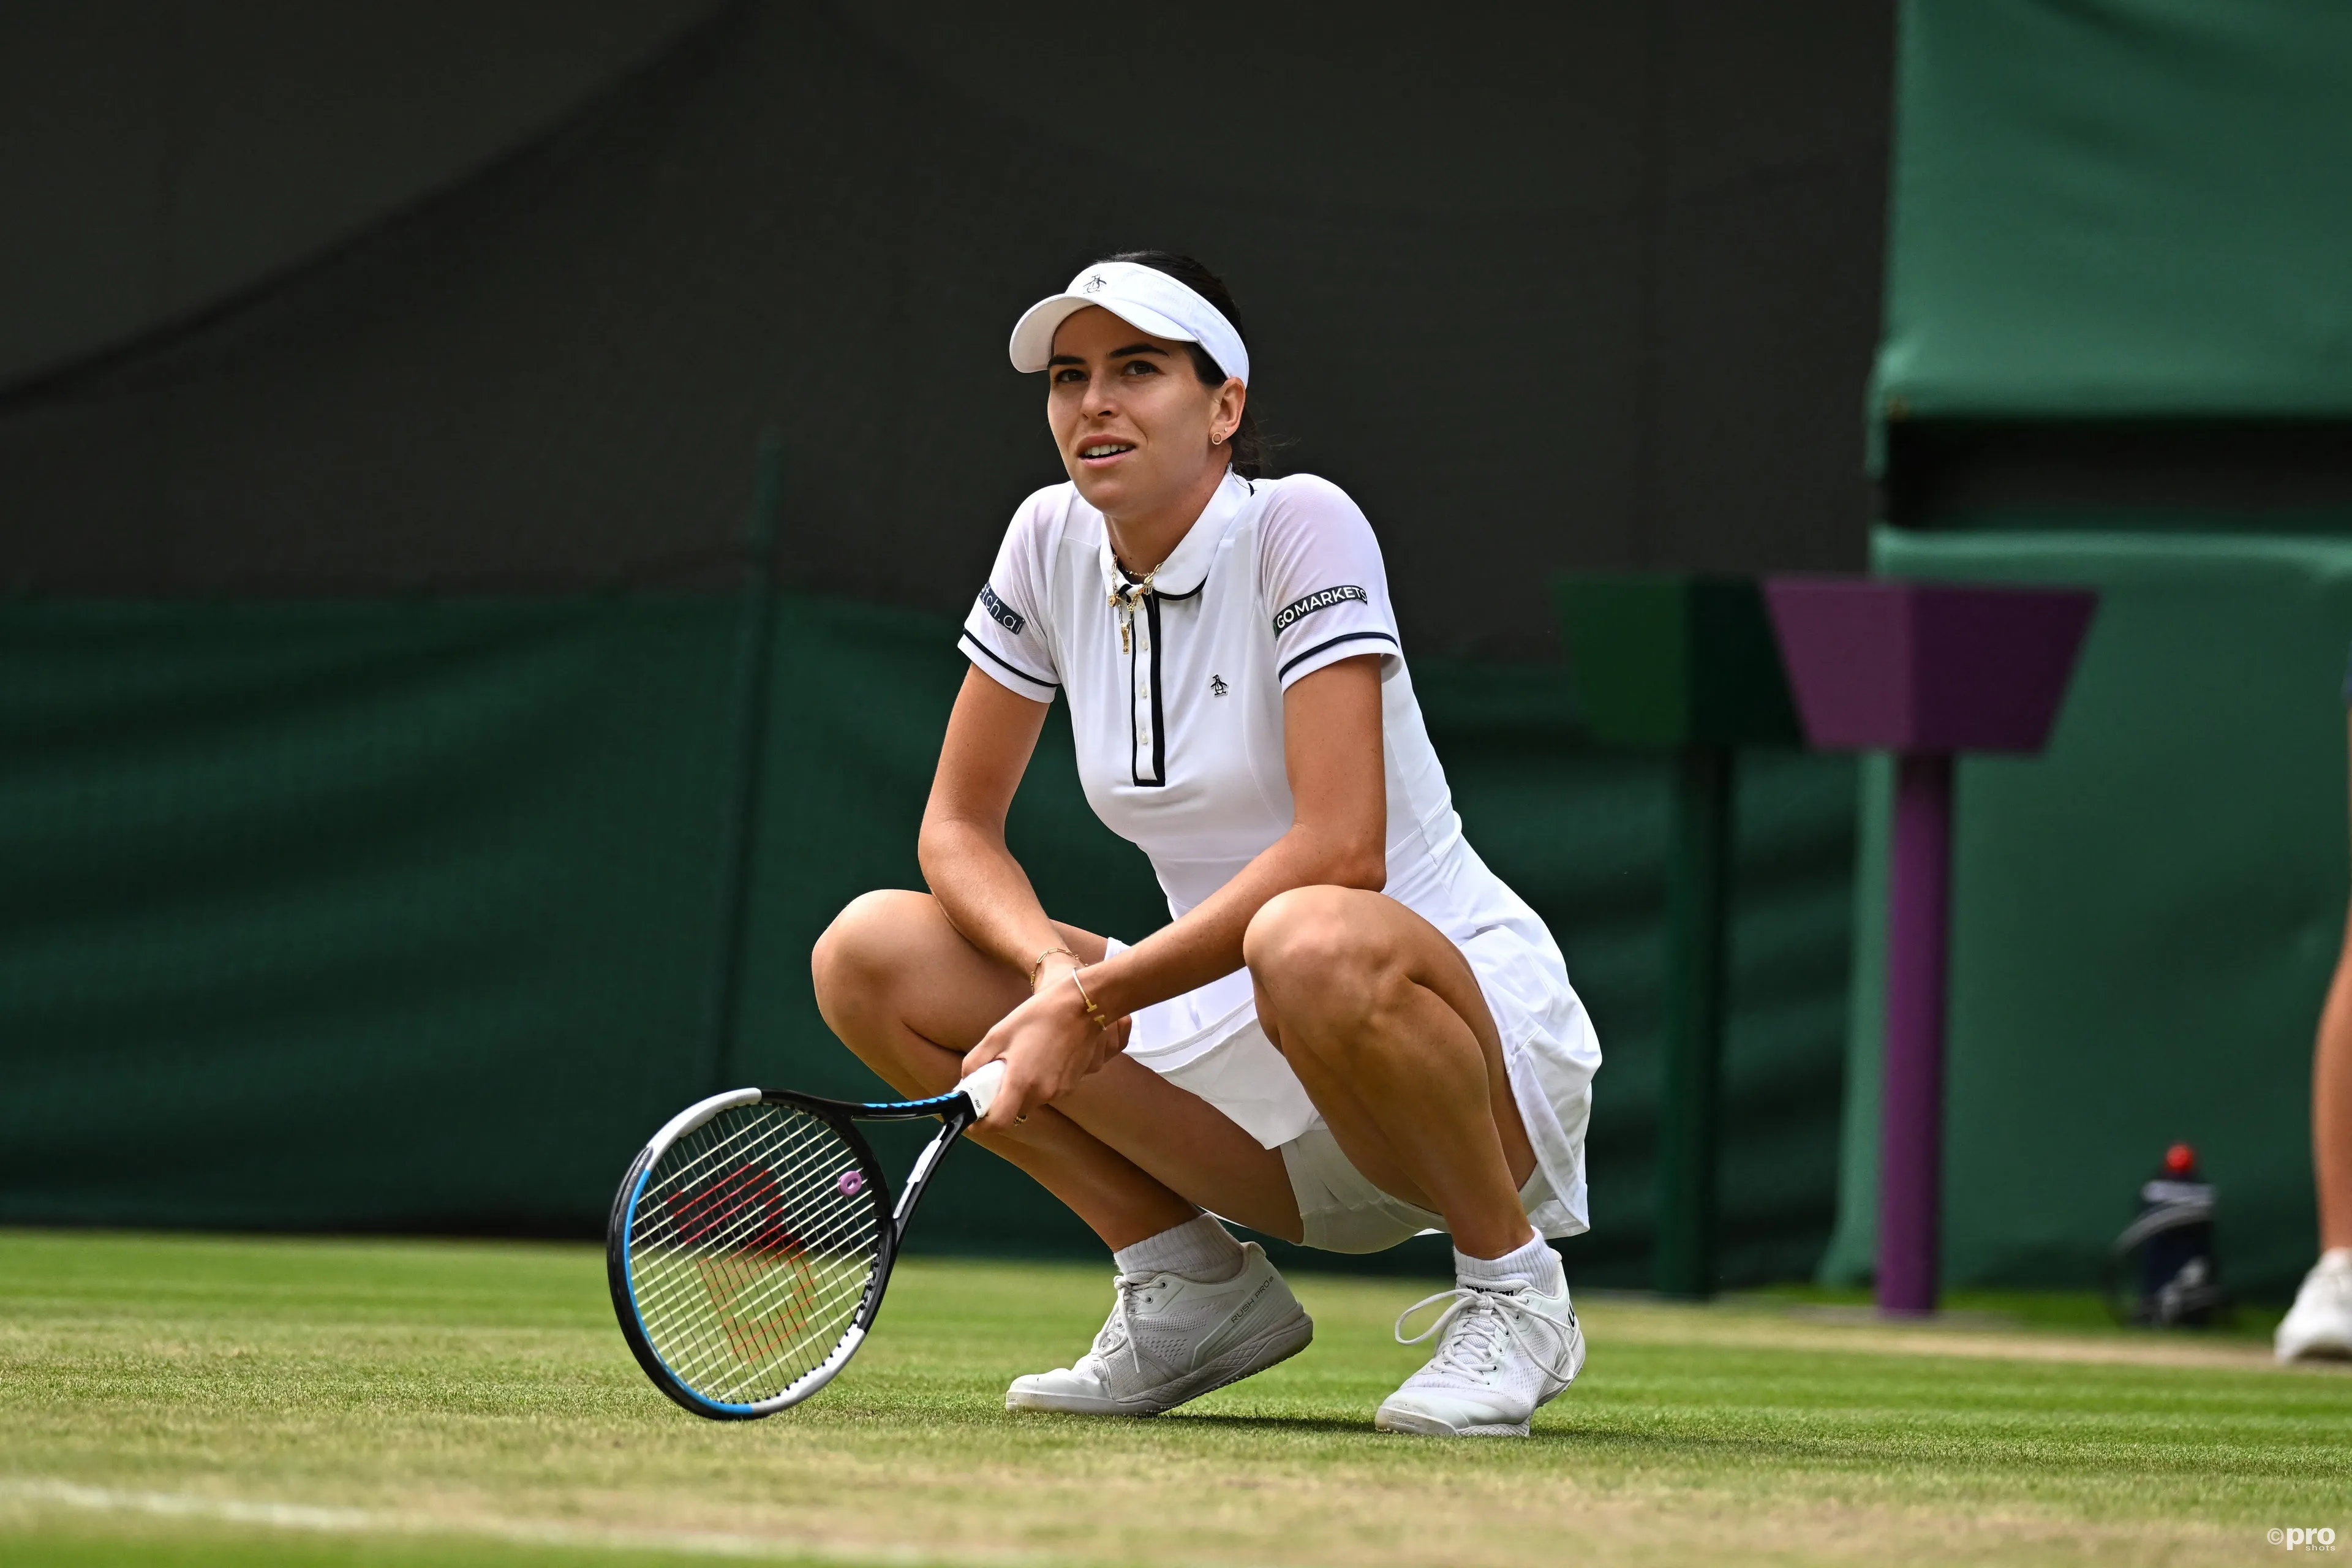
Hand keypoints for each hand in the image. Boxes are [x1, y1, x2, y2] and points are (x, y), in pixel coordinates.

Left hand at [961, 970, 1126, 1132]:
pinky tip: (1040, 1058)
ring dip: (1020, 1090)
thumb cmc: (1037, 1016)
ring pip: (1030, 1101)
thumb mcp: (997, 1034)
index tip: (973, 1119)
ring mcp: (1060, 1092)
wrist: (1081, 1007)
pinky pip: (1045, 1092)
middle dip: (1000, 1099)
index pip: (998, 1122)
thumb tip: (965, 1083)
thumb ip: (975, 1063)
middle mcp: (1042, 1094)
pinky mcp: (1071, 1086)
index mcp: (1021, 1082)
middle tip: (995, 1076)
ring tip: (1021, 1060)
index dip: (981, 1125)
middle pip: (1013, 1111)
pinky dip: (1036, 1083)